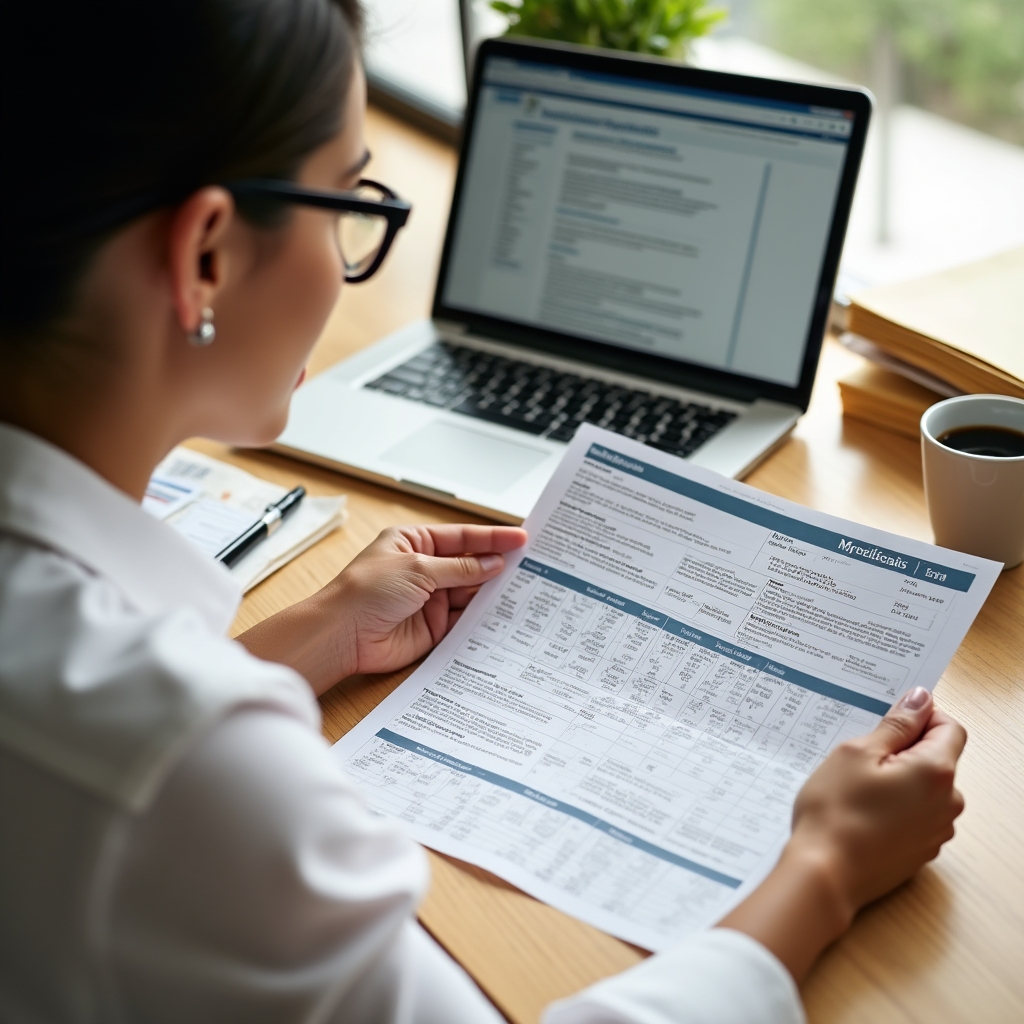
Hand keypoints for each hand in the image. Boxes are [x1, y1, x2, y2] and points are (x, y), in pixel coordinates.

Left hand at [329, 524, 527, 678]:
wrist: (342, 635)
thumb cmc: (365, 592)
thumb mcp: (418, 568)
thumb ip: (460, 568)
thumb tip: (493, 563)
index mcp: (414, 542)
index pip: (461, 537)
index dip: (492, 538)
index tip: (521, 538)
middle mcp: (423, 569)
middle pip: (469, 565)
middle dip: (497, 565)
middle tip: (531, 564)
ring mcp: (429, 599)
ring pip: (470, 593)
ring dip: (493, 591)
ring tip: (525, 588)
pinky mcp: (433, 627)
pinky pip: (464, 620)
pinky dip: (482, 617)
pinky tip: (503, 613)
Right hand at [718, 687, 965, 980]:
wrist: (825, 875)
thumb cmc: (836, 810)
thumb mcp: (857, 753)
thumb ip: (896, 725)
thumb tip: (920, 700)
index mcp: (936, 772)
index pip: (950, 727)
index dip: (921, 716)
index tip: (888, 718)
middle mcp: (947, 803)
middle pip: (937, 758)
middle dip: (904, 749)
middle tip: (860, 753)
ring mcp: (936, 831)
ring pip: (924, 788)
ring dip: (898, 778)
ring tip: (855, 786)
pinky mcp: (920, 851)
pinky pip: (914, 814)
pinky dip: (894, 805)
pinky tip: (861, 810)